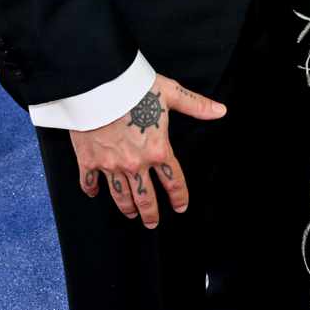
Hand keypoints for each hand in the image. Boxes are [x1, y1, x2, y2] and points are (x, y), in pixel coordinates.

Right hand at [70, 74, 225, 228]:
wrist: (99, 86)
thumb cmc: (136, 88)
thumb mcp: (171, 93)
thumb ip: (196, 105)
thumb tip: (220, 110)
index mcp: (158, 150)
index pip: (173, 181)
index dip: (179, 197)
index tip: (180, 207)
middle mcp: (135, 163)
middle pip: (145, 197)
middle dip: (151, 213)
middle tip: (152, 223)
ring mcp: (111, 165)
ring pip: (120, 195)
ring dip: (127, 207)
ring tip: (131, 214)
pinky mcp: (89, 160)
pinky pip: (89, 181)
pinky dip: (91, 189)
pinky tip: (93, 194)